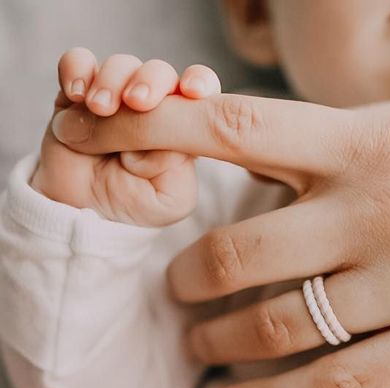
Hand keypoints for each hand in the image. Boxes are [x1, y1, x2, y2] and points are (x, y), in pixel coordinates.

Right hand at [31, 47, 221, 226]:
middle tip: (136, 103)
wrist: (84, 214)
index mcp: (186, 126)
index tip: (193, 92)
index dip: (200, 82)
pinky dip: (77, 70)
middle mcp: (152, 105)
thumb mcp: (170, 198)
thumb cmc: (135, 206)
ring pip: (122, 66)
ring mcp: (115, 95)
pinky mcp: (76, 92)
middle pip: (160, 73)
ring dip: (111, 83)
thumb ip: (176, 164)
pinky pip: (78, 62)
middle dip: (150, 81)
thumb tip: (161, 126)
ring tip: (99, 109)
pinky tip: (76, 95)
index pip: (202, 90)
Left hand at [50, 90, 389, 387]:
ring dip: (218, 344)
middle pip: (239, 250)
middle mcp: (389, 211)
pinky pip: (334, 386)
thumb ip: (353, 141)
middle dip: (186, 278)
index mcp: (379, 142)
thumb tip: (268, 159)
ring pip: (277, 327)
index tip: (118, 144)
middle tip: (176, 292)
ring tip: (201, 352)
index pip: (243, 131)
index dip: (165, 136)